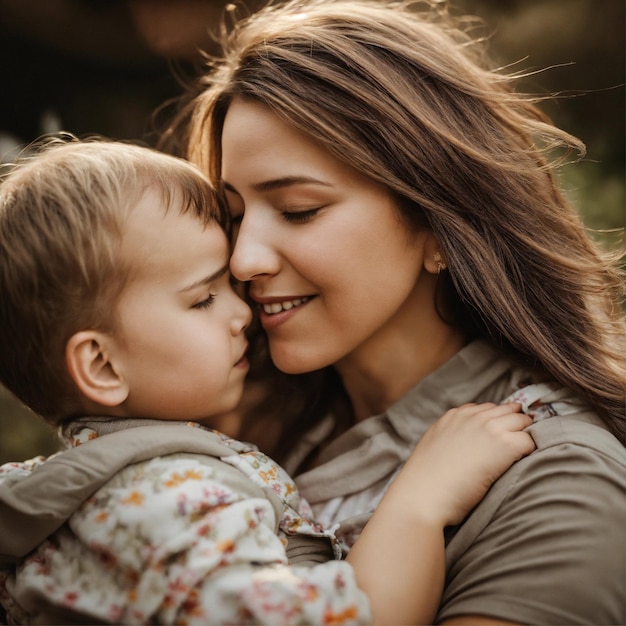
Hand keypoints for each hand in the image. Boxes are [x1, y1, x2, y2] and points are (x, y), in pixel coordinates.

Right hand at [385, 402, 535, 527]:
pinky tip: (521, 465)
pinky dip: (530, 451)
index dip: (496, 422)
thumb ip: (449, 435)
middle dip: (514, 424)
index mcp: (455, 415)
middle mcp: (473, 416)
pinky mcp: (504, 445)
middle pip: (508, 410)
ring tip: (520, 456)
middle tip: (515, 445)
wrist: (424, 494)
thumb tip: (463, 444)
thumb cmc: (426, 480)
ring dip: (524, 435)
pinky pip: (530, 440)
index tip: (498, 436)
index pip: (486, 408)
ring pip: (522, 420)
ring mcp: (490, 428)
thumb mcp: (434, 445)